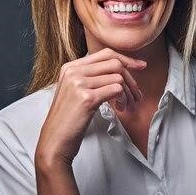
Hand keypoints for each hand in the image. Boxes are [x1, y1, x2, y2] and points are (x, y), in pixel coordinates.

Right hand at [36, 48, 145, 164]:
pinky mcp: (87, 97)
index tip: (141, 66)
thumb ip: (91, 78)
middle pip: (114, 63)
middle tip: (136, 95)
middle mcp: (73, 71)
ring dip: (128, 92)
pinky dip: (123, 99)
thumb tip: (120, 70)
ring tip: (125, 105)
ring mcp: (79, 83)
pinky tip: (120, 108)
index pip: (105, 54)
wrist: (54, 140)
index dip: (126, 59)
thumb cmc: (68, 119)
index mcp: (70, 67)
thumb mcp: (75, 92)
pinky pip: (116, 89)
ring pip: (118, 77)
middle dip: (131, 79)